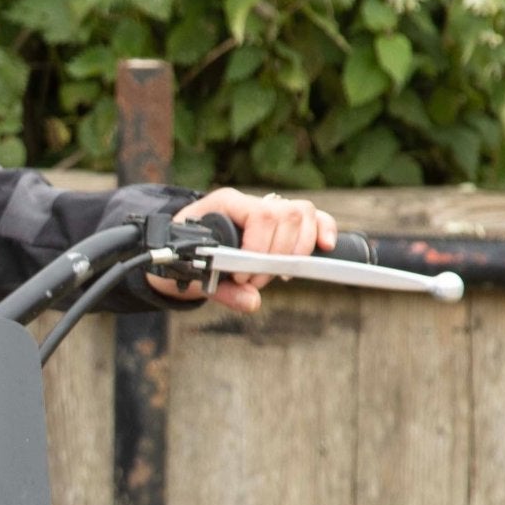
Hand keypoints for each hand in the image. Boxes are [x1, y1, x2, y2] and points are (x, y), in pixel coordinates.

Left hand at [148, 187, 336, 313]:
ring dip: (298, 249)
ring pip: (302, 213)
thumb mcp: (193, 277)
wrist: (180, 252)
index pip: (260, 215)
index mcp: (224, 203)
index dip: (259, 248)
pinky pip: (314, 217)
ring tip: (278, 274)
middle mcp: (249, 202)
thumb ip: (222, 291)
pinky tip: (325, 248)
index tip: (242, 276)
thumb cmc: (184, 258)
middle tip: (255, 281)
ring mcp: (269, 208)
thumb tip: (252, 302)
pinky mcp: (285, 222)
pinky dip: (323, 230)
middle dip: (277, 255)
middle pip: (286, 214)